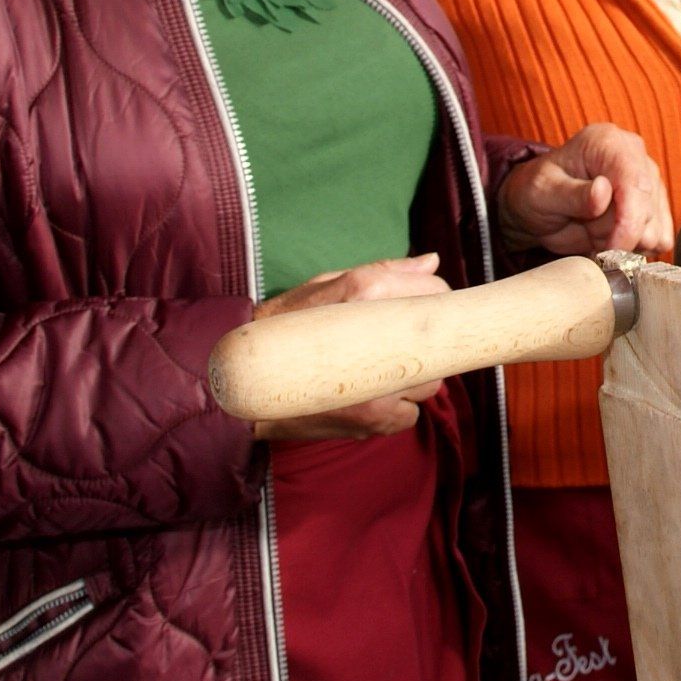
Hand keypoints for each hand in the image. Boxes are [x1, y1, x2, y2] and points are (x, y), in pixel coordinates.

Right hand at [248, 254, 448, 442]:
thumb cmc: (283, 326)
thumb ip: (383, 272)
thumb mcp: (325, 286)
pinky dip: (397, 407)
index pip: (435, 292)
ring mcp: (378, 385)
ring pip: (429, 382)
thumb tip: (432, 263)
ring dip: (413, 377)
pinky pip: (410, 415)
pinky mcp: (373, 418)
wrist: (239, 379)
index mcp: (365, 292)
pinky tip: (370, 395)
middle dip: (424, 343)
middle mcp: (378, 337)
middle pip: (440, 342)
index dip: (432, 300)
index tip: (416, 311)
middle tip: (395, 344)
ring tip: (378, 369)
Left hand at [499, 122, 670, 258]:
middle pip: (645, 212)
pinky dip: (635, 248)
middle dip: (615, 234)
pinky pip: (659, 240)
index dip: (628, 223)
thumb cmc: (538, 192)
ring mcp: (650, 181)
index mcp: (608, 142)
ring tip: (594, 229)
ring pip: (653, 231)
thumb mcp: (541, 193)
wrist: (542, 206)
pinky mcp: (656, 207)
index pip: (634, 183)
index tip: (611, 249)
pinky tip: (612, 238)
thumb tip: (603, 192)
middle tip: (584, 227)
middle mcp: (636, 156)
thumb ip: (572, 194)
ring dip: (623, 242)